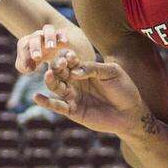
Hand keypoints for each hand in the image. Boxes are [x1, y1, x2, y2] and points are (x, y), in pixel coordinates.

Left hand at [16, 24, 74, 74]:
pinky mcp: (60, 36)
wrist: (50, 56)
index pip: (23, 46)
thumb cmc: (34, 62)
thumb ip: (24, 67)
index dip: (24, 55)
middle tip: (37, 58)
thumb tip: (29, 67)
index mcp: (26, 43)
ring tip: (51, 48)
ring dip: (49, 37)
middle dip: (35, 47)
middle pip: (35, 37)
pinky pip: (61, 32)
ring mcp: (49, 34)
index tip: (29, 68)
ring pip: (48, 29)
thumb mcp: (27, 66)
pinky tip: (64, 43)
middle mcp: (37, 36)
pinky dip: (62, 36)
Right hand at [36, 54, 150, 136]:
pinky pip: (57, 106)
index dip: (67, 57)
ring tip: (47, 75)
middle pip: (60, 72)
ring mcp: (73, 96)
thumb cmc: (124, 89)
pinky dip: (46, 102)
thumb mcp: (112, 73)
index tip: (69, 56)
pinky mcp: (73, 111)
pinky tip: (37, 97)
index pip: (70, 60)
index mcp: (84, 69)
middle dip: (57, 67)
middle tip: (58, 64)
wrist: (131, 112)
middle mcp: (75, 81)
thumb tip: (74, 71)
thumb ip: (93, 69)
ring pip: (56, 87)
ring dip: (50, 81)